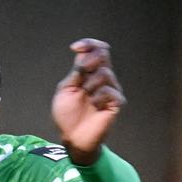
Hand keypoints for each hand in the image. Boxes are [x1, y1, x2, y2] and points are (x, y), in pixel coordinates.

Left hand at [52, 38, 126, 164]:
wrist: (73, 137)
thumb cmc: (67, 115)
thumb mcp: (65, 90)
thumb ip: (75, 73)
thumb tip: (82, 55)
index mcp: (88, 73)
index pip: (95, 50)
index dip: (88, 44)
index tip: (75, 48)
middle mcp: (101, 78)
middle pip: (104, 54)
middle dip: (91, 58)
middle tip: (82, 69)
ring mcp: (110, 89)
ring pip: (105, 72)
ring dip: (91, 83)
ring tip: (86, 96)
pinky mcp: (116, 102)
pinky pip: (110, 91)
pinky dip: (99, 96)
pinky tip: (94, 105)